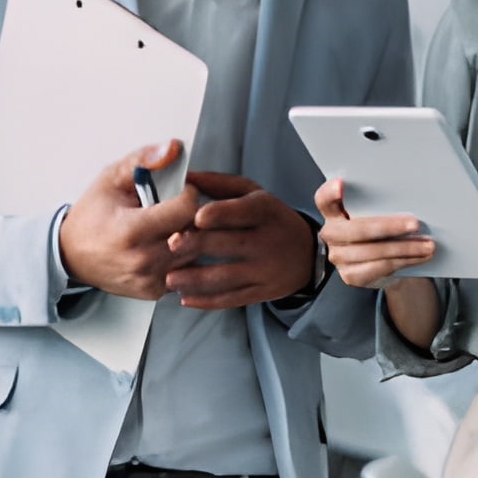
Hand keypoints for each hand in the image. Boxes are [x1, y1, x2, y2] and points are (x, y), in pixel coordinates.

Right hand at [57, 141, 205, 299]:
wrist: (71, 255)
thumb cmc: (92, 216)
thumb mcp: (111, 178)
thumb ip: (144, 160)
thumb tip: (173, 147)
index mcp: (132, 231)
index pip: (186, 210)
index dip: (188, 194)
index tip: (179, 190)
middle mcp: (142, 260)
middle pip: (194, 231)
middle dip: (190, 215)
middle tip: (172, 208)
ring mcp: (149, 279)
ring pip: (195, 252)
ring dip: (189, 236)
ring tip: (167, 225)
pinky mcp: (154, 291)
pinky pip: (185, 270)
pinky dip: (181, 256)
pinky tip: (164, 244)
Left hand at [157, 171, 322, 308]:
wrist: (307, 254)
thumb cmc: (270, 218)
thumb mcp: (252, 193)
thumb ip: (218, 184)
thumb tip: (183, 176)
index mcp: (265, 211)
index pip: (242, 212)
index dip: (219, 214)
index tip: (195, 217)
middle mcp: (268, 241)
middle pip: (229, 244)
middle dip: (197, 245)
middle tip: (170, 245)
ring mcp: (266, 270)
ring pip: (227, 277)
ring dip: (195, 279)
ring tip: (169, 278)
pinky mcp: (263, 292)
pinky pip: (232, 299)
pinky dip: (207, 301)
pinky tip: (185, 298)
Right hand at [311, 176, 436, 290]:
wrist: (384, 267)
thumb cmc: (380, 233)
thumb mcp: (377, 215)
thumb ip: (381, 206)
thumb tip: (410, 198)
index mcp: (334, 212)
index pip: (324, 200)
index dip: (330, 193)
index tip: (341, 183)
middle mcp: (331, 234)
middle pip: (357, 229)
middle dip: (389, 226)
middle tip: (415, 224)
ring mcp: (338, 256)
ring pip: (373, 251)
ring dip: (405, 248)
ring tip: (427, 244)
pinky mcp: (350, 275)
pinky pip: (380, 267)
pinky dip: (404, 261)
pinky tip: (419, 256)